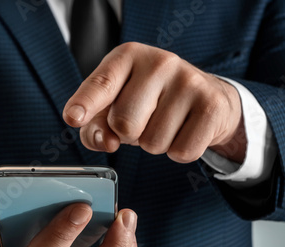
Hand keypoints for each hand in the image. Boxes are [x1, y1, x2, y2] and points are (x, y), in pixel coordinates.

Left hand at [63, 42, 245, 163]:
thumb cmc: (149, 101)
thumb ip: (95, 126)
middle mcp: (159, 62)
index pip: (101, 84)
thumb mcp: (114, 106)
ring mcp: (189, 81)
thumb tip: (107, 142)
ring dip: (153, 144)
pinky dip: (178, 151)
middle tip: (143, 119)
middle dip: (127, 134)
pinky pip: (181, 152)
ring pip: (152, 143)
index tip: (73, 118)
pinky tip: (183, 130)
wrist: (205, 97)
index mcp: (127, 57)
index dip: (85, 104)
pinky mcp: (211, 105)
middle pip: (123, 124)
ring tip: (165, 122)